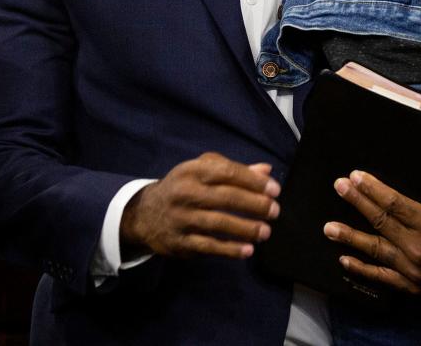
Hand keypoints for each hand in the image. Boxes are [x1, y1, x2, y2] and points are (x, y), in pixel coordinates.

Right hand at [119, 152, 279, 259]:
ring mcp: (181, 219)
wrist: (144, 214)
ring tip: (265, 231)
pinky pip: (208, 246)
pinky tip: (248, 250)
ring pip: (218, 224)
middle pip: (226, 198)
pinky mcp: (180, 242)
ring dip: (246, 229)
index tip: (275, 190)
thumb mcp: (202, 171)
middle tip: (275, 211)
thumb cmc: (184, 187)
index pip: (227, 172)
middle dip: (255, 205)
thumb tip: (266, 170)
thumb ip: (234, 170)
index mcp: (192, 171)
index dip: (254, 181)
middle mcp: (185, 193)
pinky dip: (230, 249)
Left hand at [322, 170, 420, 294]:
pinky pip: (382, 277)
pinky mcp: (411, 285)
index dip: (372, 189)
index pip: (394, 203)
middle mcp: (420, 248)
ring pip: (375, 250)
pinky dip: (362, 269)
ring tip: (329, 228)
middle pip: (381, 222)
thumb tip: (400, 167)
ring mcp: (414, 270)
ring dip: (350, 237)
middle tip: (338, 188)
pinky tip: (344, 259)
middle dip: (357, 203)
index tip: (354, 176)